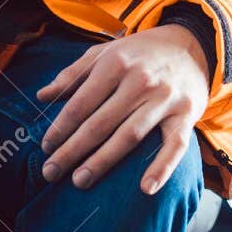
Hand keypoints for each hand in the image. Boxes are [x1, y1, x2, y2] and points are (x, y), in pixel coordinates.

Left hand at [36, 25, 209, 194]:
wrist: (190, 43)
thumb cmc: (139, 53)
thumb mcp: (104, 53)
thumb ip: (72, 74)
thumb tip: (41, 96)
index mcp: (116, 63)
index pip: (81, 103)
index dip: (60, 128)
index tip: (45, 147)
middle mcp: (140, 81)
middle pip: (100, 123)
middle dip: (72, 150)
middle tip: (51, 173)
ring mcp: (164, 99)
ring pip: (129, 136)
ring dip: (102, 161)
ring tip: (80, 180)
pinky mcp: (187, 114)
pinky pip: (175, 145)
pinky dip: (162, 168)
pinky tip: (146, 188)